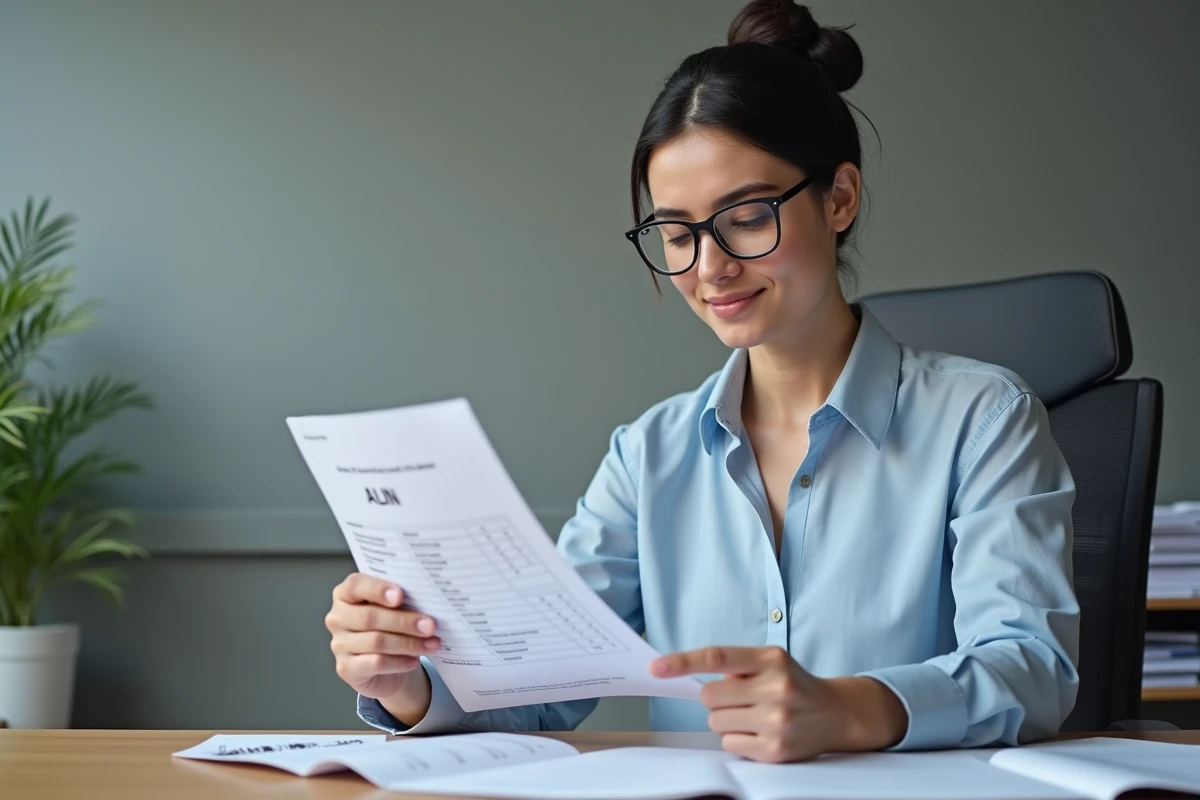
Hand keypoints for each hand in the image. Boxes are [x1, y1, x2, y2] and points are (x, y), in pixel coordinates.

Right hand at [325, 573, 440, 721]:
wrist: (386, 667)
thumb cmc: (390, 629)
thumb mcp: (394, 609)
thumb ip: (401, 601)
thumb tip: (427, 601)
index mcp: (346, 594)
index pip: (355, 585)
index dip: (378, 589)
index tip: (401, 595)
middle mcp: (337, 618)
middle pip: (369, 617)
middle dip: (404, 621)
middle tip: (430, 625)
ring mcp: (339, 644)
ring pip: (376, 642)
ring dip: (409, 643)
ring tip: (432, 643)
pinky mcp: (346, 668)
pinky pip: (376, 663)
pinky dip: (399, 662)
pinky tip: (414, 660)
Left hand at [649, 646, 906, 761]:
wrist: (836, 713)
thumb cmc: (794, 684)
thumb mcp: (772, 662)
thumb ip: (737, 666)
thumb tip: (688, 674)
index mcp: (771, 658)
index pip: (717, 657)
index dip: (681, 662)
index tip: (656, 667)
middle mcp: (776, 687)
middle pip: (709, 696)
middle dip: (717, 699)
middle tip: (741, 698)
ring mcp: (776, 720)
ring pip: (716, 722)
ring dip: (727, 720)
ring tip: (755, 715)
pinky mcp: (775, 750)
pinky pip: (729, 744)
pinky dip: (739, 740)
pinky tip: (761, 732)